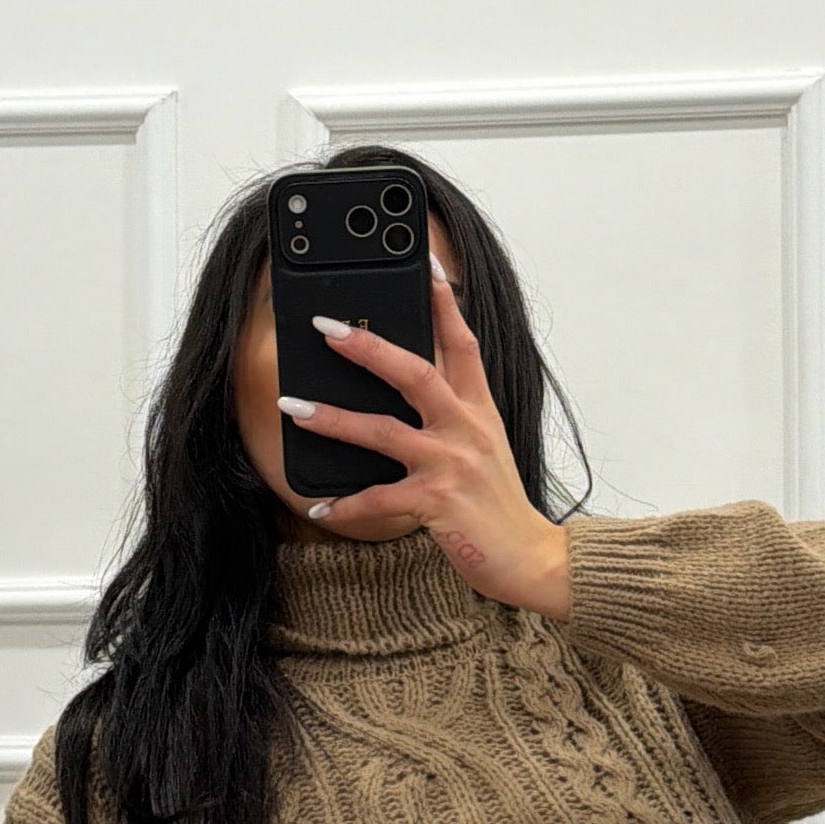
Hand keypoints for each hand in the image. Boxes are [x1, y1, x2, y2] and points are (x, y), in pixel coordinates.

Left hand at [277, 261, 571, 619]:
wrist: (532, 559)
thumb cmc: (501, 509)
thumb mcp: (486, 452)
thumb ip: (455, 422)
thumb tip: (405, 403)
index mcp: (480, 411)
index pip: (462, 343)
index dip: (444, 302)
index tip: (425, 263)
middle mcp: (466, 429)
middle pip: (414, 371)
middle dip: (367, 346)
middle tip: (326, 328)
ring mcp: (452, 464)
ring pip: (383, 430)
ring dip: (332, 417)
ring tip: (292, 406)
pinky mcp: (438, 502)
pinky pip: (378, 498)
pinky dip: (345, 505)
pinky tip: (318, 506)